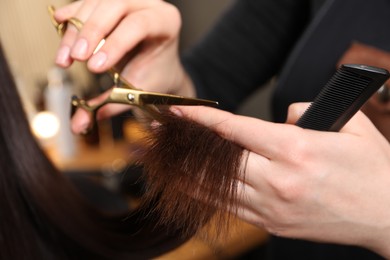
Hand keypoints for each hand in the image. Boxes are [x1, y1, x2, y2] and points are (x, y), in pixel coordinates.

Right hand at [53, 0, 194, 132]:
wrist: (158, 64)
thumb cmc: (155, 75)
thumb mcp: (139, 90)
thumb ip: (112, 105)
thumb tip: (78, 125)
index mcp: (166, 22)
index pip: (139, 25)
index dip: (115, 43)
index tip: (94, 66)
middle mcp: (148, 4)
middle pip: (114, 6)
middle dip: (91, 32)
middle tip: (75, 58)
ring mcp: (129, 0)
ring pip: (96, 4)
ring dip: (75, 29)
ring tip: (65, 58)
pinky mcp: (110, 2)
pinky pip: (87, 3)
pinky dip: (72, 15)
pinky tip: (60, 23)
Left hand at [172, 103, 389, 257]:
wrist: (388, 216)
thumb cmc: (372, 170)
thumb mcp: (349, 126)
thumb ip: (307, 111)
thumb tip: (281, 116)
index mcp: (296, 150)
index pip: (236, 130)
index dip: (202, 119)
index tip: (179, 112)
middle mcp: (278, 180)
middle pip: (218, 161)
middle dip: (186, 146)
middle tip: (162, 135)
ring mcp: (273, 207)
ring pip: (217, 189)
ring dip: (188, 174)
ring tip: (165, 162)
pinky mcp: (273, 225)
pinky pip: (231, 208)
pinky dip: (208, 196)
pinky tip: (191, 186)